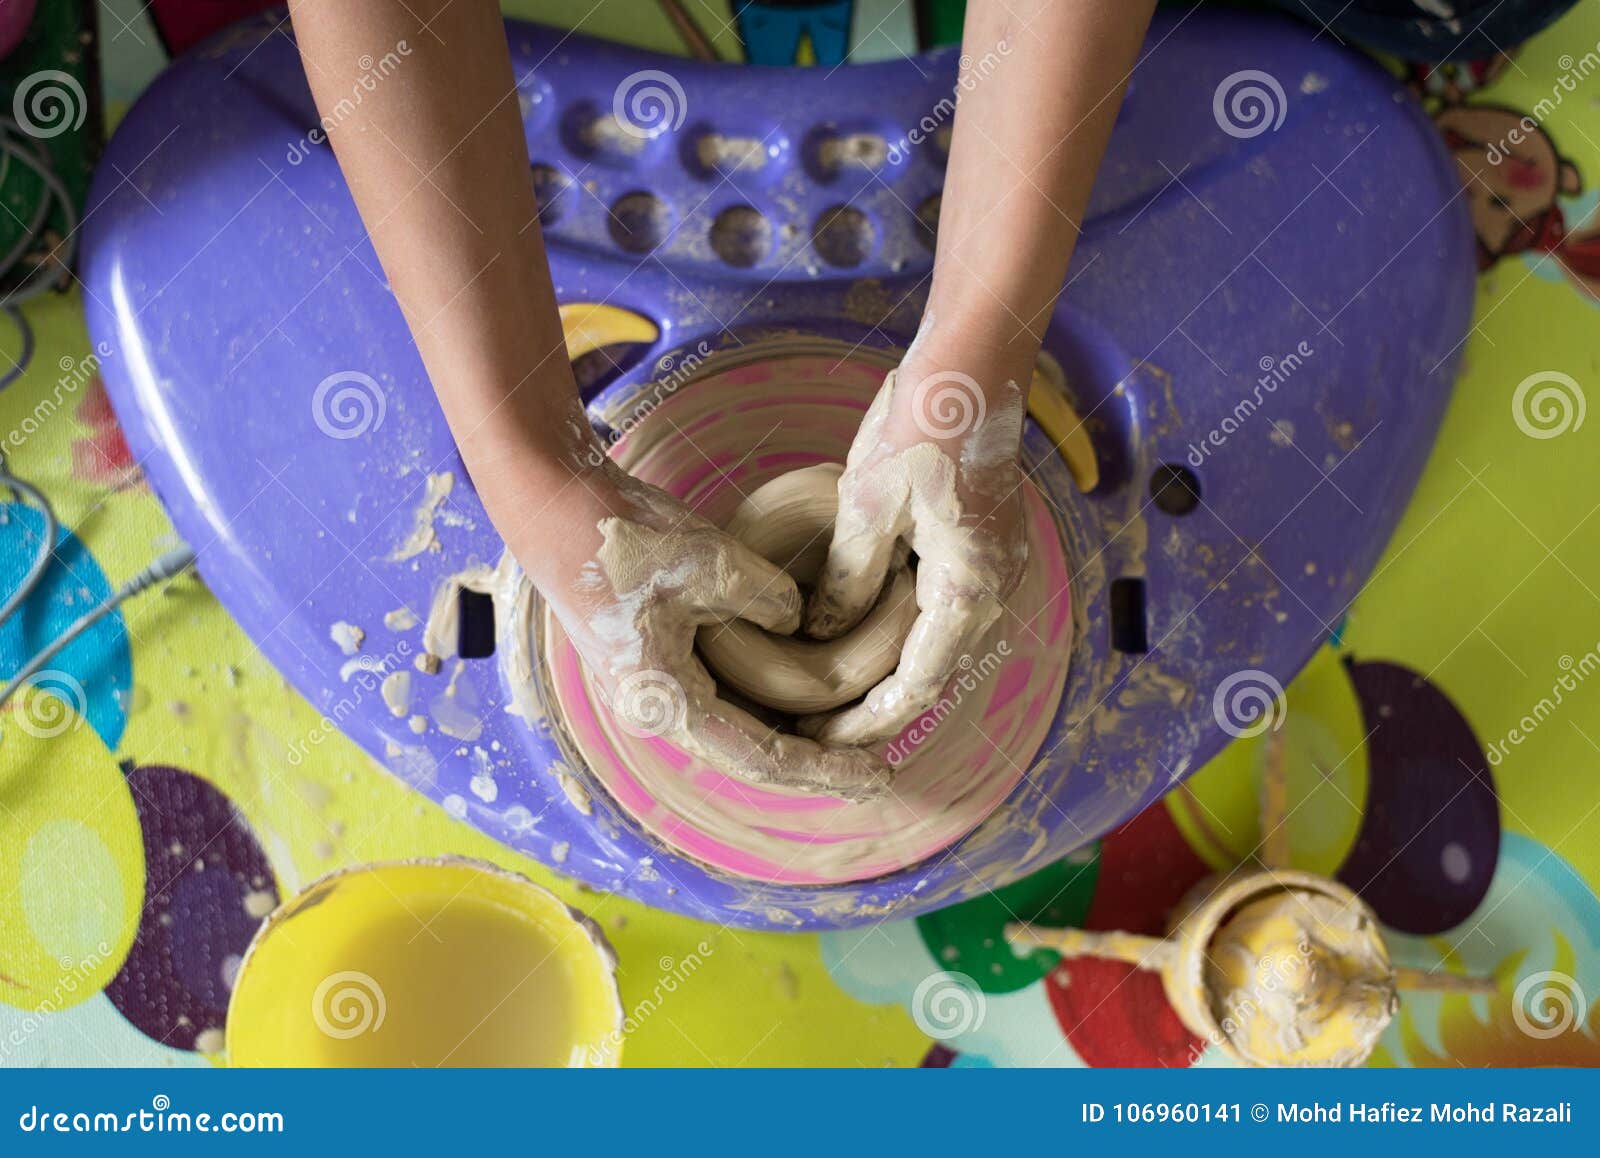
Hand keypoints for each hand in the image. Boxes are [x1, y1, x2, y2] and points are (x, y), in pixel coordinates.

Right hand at [521, 457, 890, 802]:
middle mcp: (660, 710)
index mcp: (667, 702)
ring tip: (854, 737)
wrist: (555, 507)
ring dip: (795, 735)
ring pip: (739, 729)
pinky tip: (808, 693)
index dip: (825, 770)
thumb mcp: (709, 563)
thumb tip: (801, 624)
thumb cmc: (623, 538)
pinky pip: (725, 698)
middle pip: (752, 756)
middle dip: (816, 763)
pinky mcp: (657, 661)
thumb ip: (767, 599)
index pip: (762, 757)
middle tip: (879, 766)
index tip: (879, 774)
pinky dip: (769, 703)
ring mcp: (656, 687)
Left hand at [801, 366, 1028, 746]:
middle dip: (879, 707)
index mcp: (970, 588)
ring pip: (943, 644)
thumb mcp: (868, 504)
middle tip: (820, 731)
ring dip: (894, 674)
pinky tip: (866, 640)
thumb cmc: (924, 422)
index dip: (870, 720)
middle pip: (936, 673)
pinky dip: (908, 636)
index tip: (824, 741)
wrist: (975, 359)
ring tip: (837, 699)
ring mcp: (997, 565)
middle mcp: (995, 587)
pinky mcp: (986, 545)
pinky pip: (947, 610)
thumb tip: (820, 635)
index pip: (920, 684)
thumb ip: (847, 579)